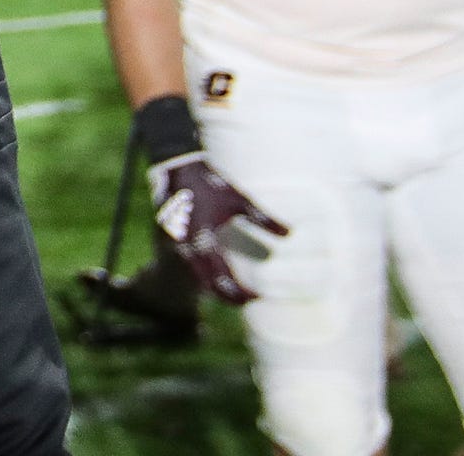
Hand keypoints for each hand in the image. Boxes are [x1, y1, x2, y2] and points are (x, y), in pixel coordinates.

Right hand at [149, 151, 288, 303]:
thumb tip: (289, 234)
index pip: (221, 278)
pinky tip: (216, 263)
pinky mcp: (175, 234)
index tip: (256, 298)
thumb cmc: (208, 180)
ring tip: (233, 286)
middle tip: (246, 300)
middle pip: (206, 282)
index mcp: (203, 239)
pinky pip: (191, 259)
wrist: (175, 164)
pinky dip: (205, 268)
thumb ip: (263, 218)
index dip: (239, 293)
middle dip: (226, 294)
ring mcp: (178, 241)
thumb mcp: (238, 198)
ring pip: (197, 272)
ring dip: (214, 283)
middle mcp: (187, 245)